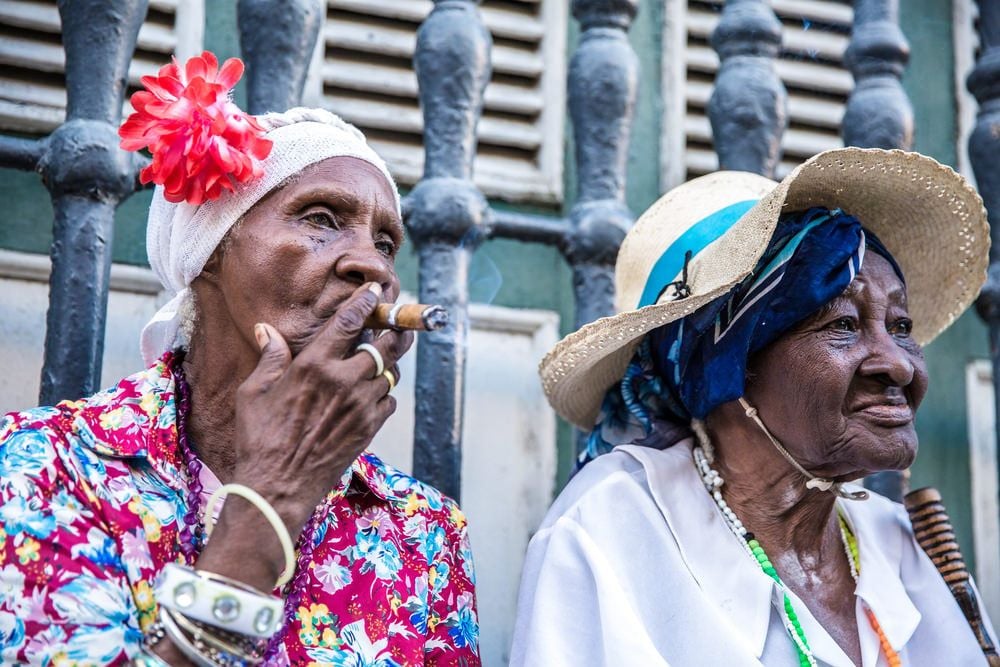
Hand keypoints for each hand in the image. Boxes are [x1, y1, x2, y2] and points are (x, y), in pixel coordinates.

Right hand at [195, 282, 412, 588]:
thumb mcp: (253, 393)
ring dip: (387, 363)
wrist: (277, 487)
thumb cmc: (259, 439)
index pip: (349, 322)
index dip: (366, 303)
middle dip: (393, 329)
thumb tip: (267, 330)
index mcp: (314, 365)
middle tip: (397, 322)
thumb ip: (270, 358)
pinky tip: (371, 393)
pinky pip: (389, 400)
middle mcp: (344, 380)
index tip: (376, 292)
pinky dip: (384, 393)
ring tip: (382, 356)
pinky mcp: (370, 427)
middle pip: (384, 344)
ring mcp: (361, 405)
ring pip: (390, 372)